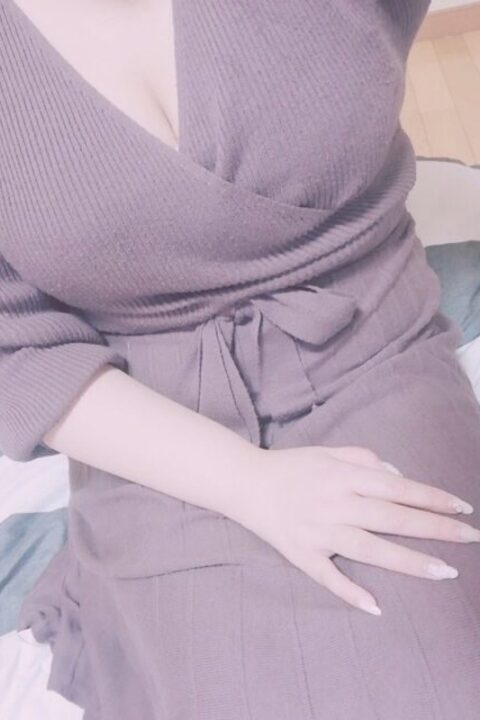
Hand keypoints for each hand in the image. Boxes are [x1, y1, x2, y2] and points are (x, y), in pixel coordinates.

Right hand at [236, 444, 476, 614]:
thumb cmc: (292, 466)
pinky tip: (375, 606)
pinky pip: (328, 576)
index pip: (397, 487)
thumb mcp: (328, 451)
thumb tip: (398, 477)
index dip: (431, 497)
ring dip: (407, 560)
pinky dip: (349, 591)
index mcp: (343, 476)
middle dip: (434, 528)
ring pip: (369, 549)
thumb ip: (365, 459)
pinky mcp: (301, 554)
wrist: (245, 483)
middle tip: (470, 538)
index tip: (462, 508)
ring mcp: (318, 531)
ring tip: (443, 571)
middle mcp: (334, 503)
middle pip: (391, 518)